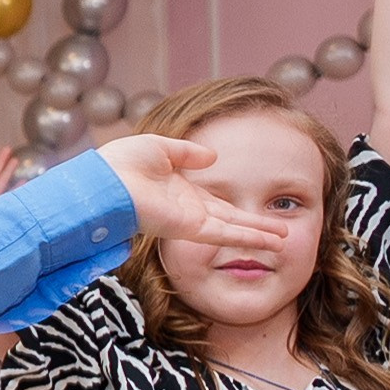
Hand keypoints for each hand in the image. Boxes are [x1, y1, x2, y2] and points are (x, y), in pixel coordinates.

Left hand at [99, 135, 288, 250]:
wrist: (104, 181)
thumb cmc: (121, 163)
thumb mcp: (159, 148)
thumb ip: (186, 153)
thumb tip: (211, 157)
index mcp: (180, 192)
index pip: (217, 204)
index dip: (238, 211)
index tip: (258, 217)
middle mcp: (187, 209)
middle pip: (230, 220)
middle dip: (256, 227)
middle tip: (282, 234)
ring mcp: (188, 220)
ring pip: (232, 230)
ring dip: (258, 235)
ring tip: (285, 241)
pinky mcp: (187, 227)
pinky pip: (223, 234)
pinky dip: (246, 237)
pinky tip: (267, 241)